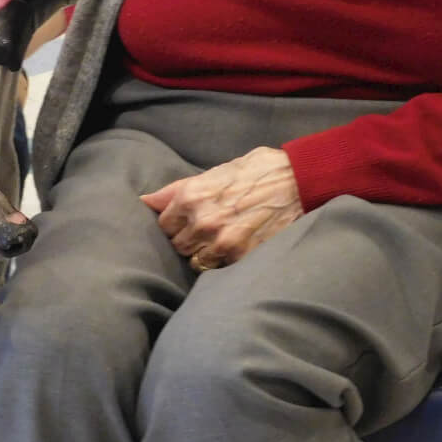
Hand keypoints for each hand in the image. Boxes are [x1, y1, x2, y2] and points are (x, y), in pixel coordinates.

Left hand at [140, 146, 302, 270]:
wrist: (296, 180)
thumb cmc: (254, 172)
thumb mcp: (212, 173)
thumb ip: (175, 190)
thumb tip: (144, 201)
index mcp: (190, 197)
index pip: (163, 226)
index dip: (176, 225)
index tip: (188, 222)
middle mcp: (202, 221)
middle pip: (178, 246)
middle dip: (189, 241)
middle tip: (207, 232)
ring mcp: (222, 242)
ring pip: (196, 262)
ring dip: (205, 255)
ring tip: (221, 242)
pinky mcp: (242, 256)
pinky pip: (219, 270)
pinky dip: (224, 263)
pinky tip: (235, 249)